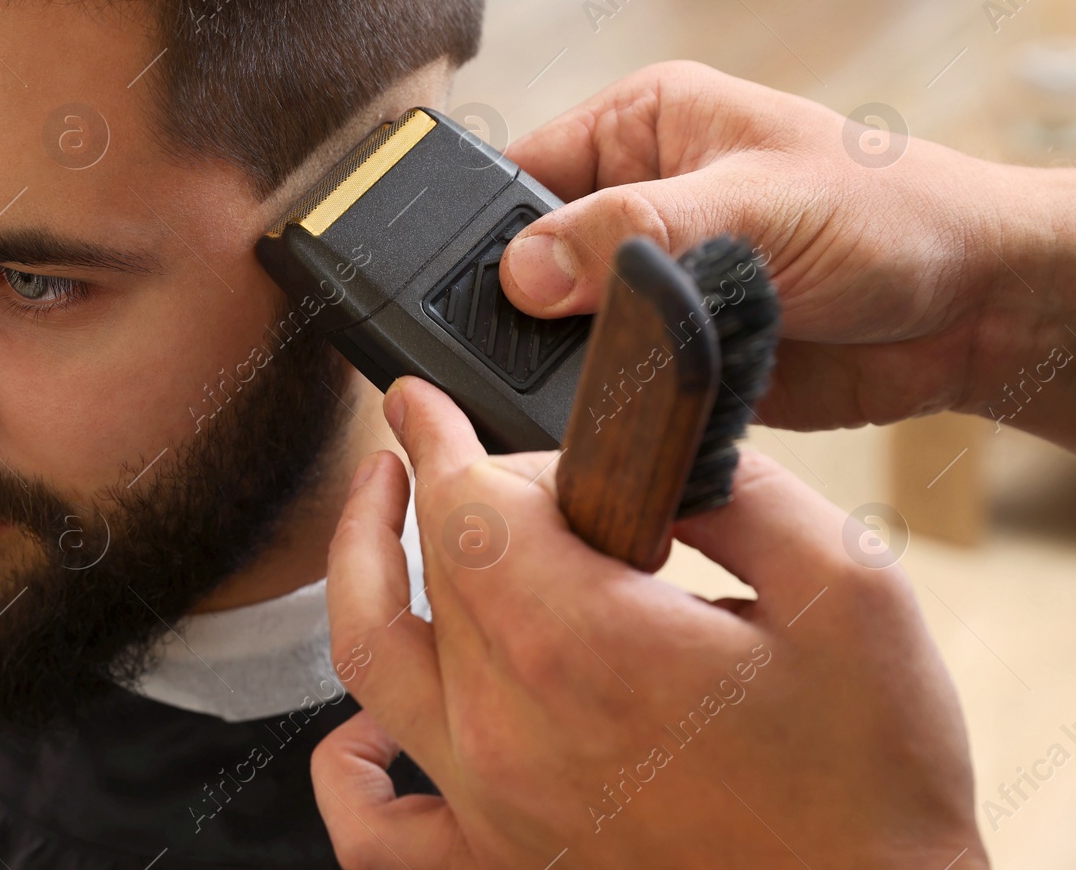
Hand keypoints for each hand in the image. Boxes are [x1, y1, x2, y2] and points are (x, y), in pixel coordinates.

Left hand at [311, 376, 984, 869]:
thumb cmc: (873, 780)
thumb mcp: (846, 588)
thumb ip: (733, 490)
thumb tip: (652, 451)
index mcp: (586, 642)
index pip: (463, 503)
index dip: (434, 435)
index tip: (418, 400)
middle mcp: (509, 727)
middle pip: (431, 569)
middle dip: (442, 488)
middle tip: (463, 450)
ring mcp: (491, 803)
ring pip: (370, 664)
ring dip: (359, 571)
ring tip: (377, 516)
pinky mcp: (499, 863)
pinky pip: (376, 826)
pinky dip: (349, 764)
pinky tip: (365, 727)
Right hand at [497, 61, 1075, 445]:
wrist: (977, 313)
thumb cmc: (894, 216)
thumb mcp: (757, 204)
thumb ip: (638, 230)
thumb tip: (527, 270)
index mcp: (640, 129)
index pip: (521, 173)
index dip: (489, 231)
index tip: (475, 290)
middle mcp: (633, 203)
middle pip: (528, 260)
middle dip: (525, 308)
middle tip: (538, 343)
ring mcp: (650, 285)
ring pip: (562, 331)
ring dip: (569, 362)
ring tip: (589, 378)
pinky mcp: (672, 353)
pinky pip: (608, 382)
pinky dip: (606, 403)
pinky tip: (614, 411)